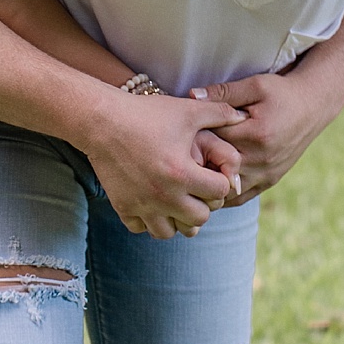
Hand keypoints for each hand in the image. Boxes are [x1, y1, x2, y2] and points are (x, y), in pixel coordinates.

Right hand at [82, 92, 246, 239]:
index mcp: (183, 173)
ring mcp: (142, 204)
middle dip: (203, 204)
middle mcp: (165, 195)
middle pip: (200, 218)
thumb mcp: (186, 110)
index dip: (220, 181)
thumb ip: (219, 113)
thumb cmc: (146, 113)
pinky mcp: (122, 207)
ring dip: (177, 219)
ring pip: (170, 232)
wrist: (101, 121)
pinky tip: (151, 202)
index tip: (212, 171)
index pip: (219, 193)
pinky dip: (149, 220)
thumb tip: (242, 116)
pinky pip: (141, 229)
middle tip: (197, 188)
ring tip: (176, 201)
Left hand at [191, 69, 335, 195]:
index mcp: (256, 135)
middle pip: (216, 169)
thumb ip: (223, 92)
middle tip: (180, 156)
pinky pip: (239, 198)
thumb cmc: (281, 93)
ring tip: (192, 171)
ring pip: (225, 191)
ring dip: (207, 184)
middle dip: (196, 164)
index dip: (192, 138)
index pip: (213, 141)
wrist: (313, 107)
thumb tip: (192, 95)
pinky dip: (222, 195)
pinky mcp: (269, 181)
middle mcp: (261, 159)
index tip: (180, 134)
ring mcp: (266, 174)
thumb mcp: (255, 85)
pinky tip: (209, 183)